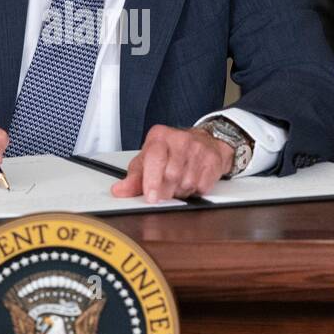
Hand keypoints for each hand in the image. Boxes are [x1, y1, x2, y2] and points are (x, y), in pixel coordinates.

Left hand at [111, 124, 233, 202]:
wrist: (206, 141)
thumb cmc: (171, 151)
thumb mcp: (148, 160)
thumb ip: (134, 177)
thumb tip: (120, 190)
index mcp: (159, 137)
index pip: (155, 158)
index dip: (152, 181)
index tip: (151, 197)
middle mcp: (180, 140)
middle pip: (171, 175)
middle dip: (166, 190)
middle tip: (164, 190)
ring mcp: (198, 149)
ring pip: (186, 183)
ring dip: (180, 191)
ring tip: (177, 183)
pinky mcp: (213, 160)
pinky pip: (201, 186)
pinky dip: (194, 191)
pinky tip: (191, 181)